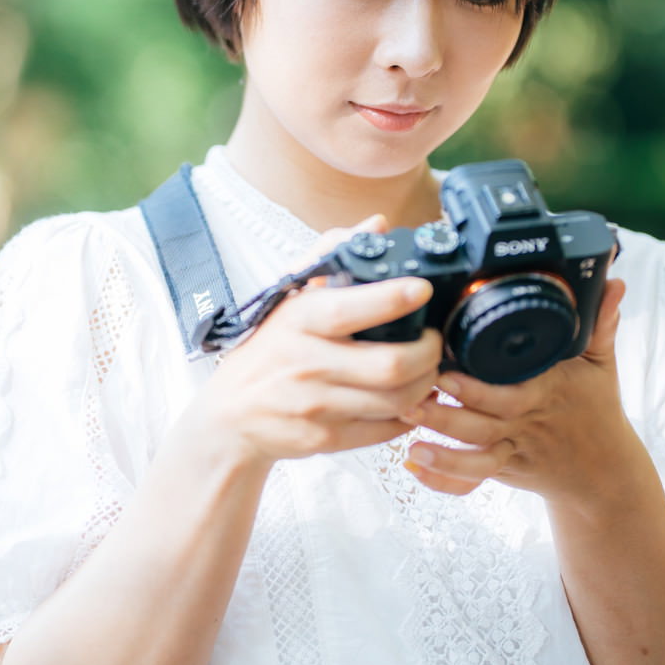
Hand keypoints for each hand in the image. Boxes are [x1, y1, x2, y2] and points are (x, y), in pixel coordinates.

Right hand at [193, 216, 442, 469]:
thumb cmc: (268, 350)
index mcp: (299, 321)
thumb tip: (377, 225)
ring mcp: (315, 405)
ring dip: (425, 386)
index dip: (393, 298)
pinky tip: (409, 401)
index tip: (422, 289)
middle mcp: (306, 363)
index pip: (351, 308)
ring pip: (395, 401)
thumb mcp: (288, 299)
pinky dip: (406, 416)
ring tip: (428, 371)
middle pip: (390, 364)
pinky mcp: (323, 439)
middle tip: (434, 341)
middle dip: (428, 353)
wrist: (231, 415)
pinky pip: (383, 430)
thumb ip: (331, 257)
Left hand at [401, 278, 634, 505]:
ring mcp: (512, 449)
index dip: (477, 387)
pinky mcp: (502, 469)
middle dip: (447, 415)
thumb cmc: (597, 410)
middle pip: (484, 424)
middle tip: (410, 398)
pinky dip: (443, 478)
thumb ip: (601, 322)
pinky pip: (472, 478)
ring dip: (440, 447)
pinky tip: (413, 468)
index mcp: (545, 392)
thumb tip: (613, 281)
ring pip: (475, 455)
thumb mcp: (602, 364)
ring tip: (406, 429)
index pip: (511, 390)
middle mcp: (524, 423)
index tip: (444, 372)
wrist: (605, 473)